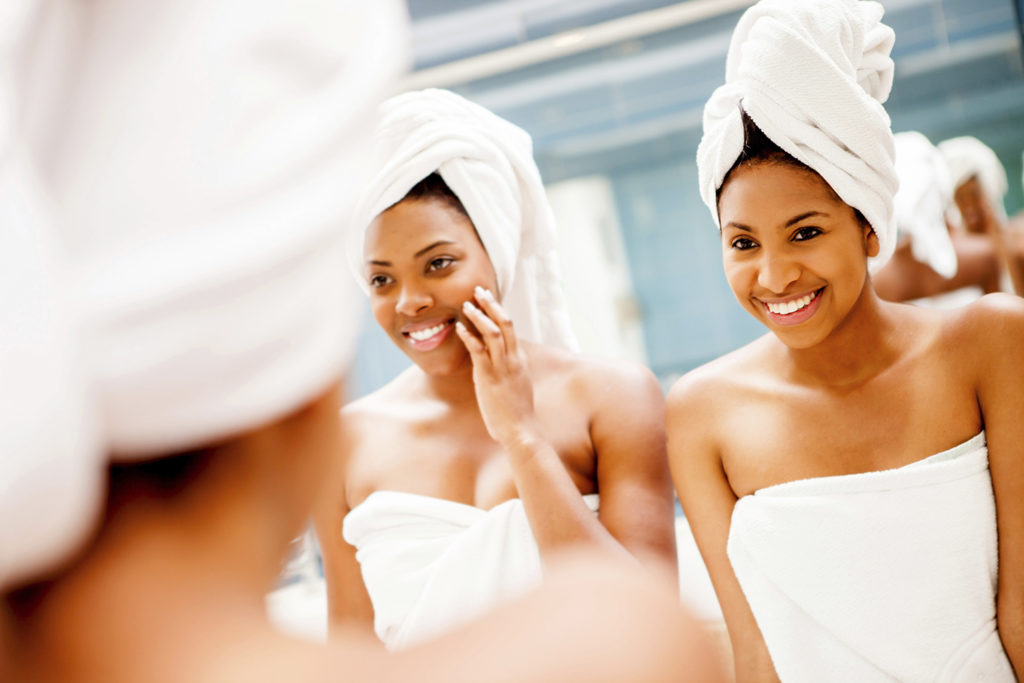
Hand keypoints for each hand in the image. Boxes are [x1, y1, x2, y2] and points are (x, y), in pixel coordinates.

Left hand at [455, 286, 541, 448]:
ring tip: (467, 304)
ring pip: (493, 332)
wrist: (521, 431)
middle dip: (492, 305)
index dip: (499, 312)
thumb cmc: (518, 414)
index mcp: (520, 360)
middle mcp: (513, 360)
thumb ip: (510, 372)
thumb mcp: (517, 386)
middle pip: (506, 323)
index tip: (488, 301)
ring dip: (479, 316)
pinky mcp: (489, 378)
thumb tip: (500, 366)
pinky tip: (459, 327)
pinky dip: (468, 336)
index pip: (511, 329)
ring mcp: (502, 368)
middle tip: (479, 290)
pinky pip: (479, 351)